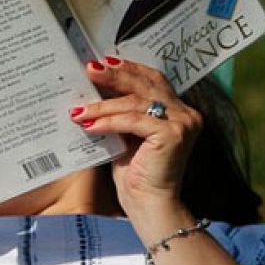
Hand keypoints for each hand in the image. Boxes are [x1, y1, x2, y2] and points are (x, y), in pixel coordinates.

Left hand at [72, 57, 200, 225]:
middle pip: (145, 85)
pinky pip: (134, 121)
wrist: (147, 203)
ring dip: (102, 105)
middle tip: (89, 70)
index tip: (102, 62)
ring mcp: (183, 123)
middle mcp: (186, 113)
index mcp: (178, 109)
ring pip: (135, 103)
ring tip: (78, 110)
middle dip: (115, 75)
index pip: (152, 80)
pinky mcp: (174, 134)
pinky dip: (109, 121)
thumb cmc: (135, 170)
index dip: (129, 68)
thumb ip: (121, 110)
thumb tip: (94, 85)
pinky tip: (90, 125)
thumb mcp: (126, 132)